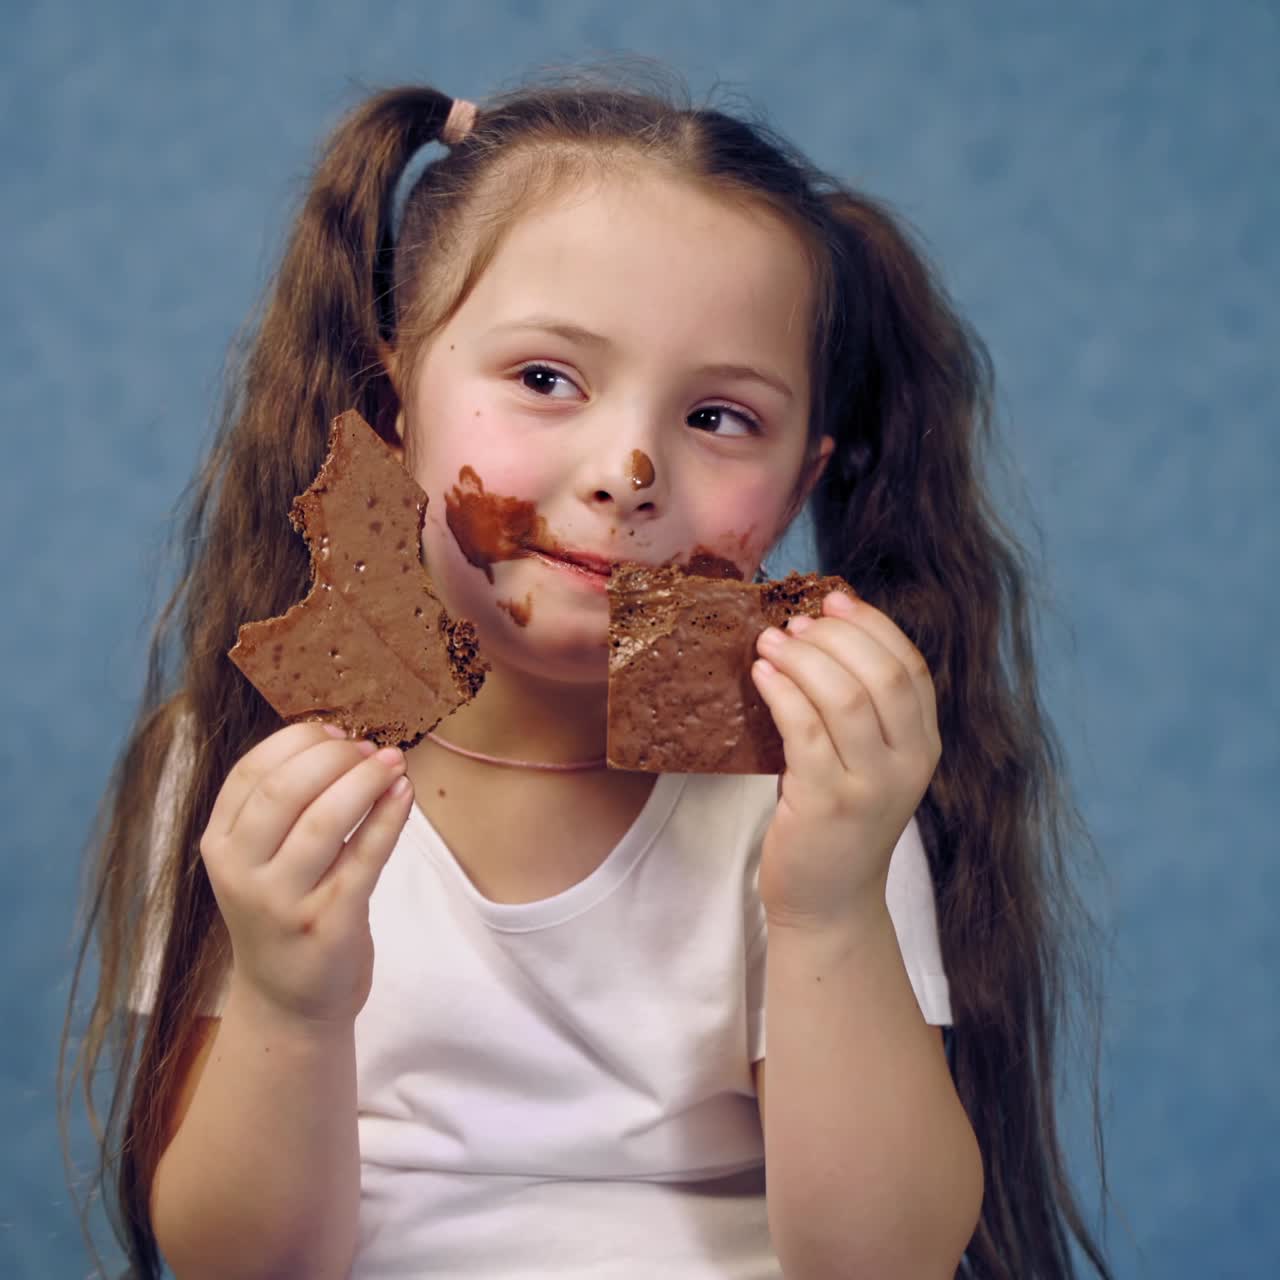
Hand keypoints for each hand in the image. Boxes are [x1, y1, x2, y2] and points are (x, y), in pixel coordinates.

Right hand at [199, 721, 413, 1028]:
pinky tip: (404, 792)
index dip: (298, 740)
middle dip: (334, 756)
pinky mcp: (330, 922)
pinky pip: (366, 856)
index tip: (334, 730)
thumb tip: (339, 738)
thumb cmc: (282, 913)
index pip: (252, 771)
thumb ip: (282, 805)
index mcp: (220, 845)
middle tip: (368, 747)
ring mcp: (284, 901)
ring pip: (325, 820)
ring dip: (365, 780)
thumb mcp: (258, 860)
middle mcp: (242, 873)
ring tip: (393, 762)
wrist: (289, 1001)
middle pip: (286, 790)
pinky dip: (388, 816)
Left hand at [751, 590, 940, 931]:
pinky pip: (805, 730)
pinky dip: (781, 692)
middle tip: (792, 623)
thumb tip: (818, 629)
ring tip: (768, 642)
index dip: (873, 626)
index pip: (911, 668)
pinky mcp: (828, 805)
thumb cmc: (836, 820)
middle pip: (880, 676)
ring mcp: (871, 787)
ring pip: (844, 698)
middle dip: (834, 637)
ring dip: (802, 659)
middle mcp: (908, 765)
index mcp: (923, 747)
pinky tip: (761, 675)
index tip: (834, 600)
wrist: (828, 900)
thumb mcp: (868, 762)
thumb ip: (861, 709)